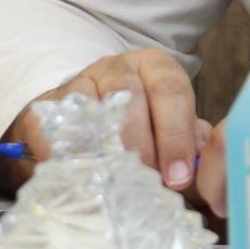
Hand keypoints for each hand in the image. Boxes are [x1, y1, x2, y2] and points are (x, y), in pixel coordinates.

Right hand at [0, 49, 212, 193]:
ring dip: (107, 148)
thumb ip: (190, 141)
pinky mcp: (50, 103)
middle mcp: (119, 66)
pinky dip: (66, 149)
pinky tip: (77, 172)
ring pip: (94, 106)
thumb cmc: (141, 127)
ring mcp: (81, 81)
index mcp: (155, 67)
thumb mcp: (170, 127)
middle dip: (144, 144)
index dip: (176, 134)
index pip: (171, 89)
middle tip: (149, 182)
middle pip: (132, 96)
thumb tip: (199, 162)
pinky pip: (55, 122)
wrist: (87, 117)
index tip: (178, 175)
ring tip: (116, 180)